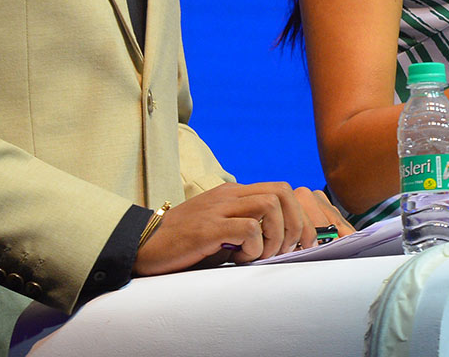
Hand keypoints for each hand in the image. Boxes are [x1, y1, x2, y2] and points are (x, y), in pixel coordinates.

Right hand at [133, 182, 353, 275]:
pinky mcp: (209, 228)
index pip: (281, 190)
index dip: (300, 217)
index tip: (302, 243)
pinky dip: (254, 247)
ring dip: (276, 235)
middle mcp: (230, 194)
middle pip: (282, 192)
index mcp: (234, 193)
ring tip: (263, 255)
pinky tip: (241, 258)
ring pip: (269, 205)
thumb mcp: (221, 228)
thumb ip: (246, 226)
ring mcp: (219, 208)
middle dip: (296, 224)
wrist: (146, 243)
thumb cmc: (186, 242)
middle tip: (287, 250)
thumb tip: (283, 243)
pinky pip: (248, 229)